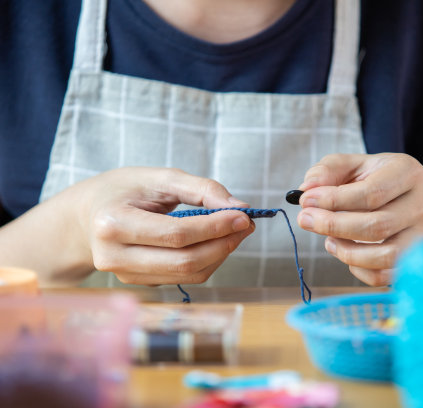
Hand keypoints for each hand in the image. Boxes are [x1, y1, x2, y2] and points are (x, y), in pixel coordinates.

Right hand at [60, 167, 253, 284]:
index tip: (243, 215)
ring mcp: (123, 275)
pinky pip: (182, 278)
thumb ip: (200, 188)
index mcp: (112, 224)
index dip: (215, 227)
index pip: (176, 234)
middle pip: (184, 261)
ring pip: (187, 274)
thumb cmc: (123, 191)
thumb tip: (239, 206)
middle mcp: (113, 257)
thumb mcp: (159, 177)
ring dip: (220, 254)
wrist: (86, 216)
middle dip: (223, 244)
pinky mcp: (138, 283)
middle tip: (245, 224)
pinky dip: (206, 261)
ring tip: (234, 232)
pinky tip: (214, 242)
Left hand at [296, 153, 422, 285]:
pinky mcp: (413, 261)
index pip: (372, 193)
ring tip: (328, 241)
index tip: (306, 201)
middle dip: (334, 226)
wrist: (402, 202)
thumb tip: (308, 188)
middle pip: (378, 225)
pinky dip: (359, 271)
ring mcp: (421, 236)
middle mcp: (420, 205)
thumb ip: (326, 170)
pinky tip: (344, 252)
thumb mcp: (349, 165)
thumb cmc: (369, 181)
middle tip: (306, 220)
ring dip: (348, 253)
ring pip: (387, 256)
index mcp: (406, 173)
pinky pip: (386, 277)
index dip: (334, 200)